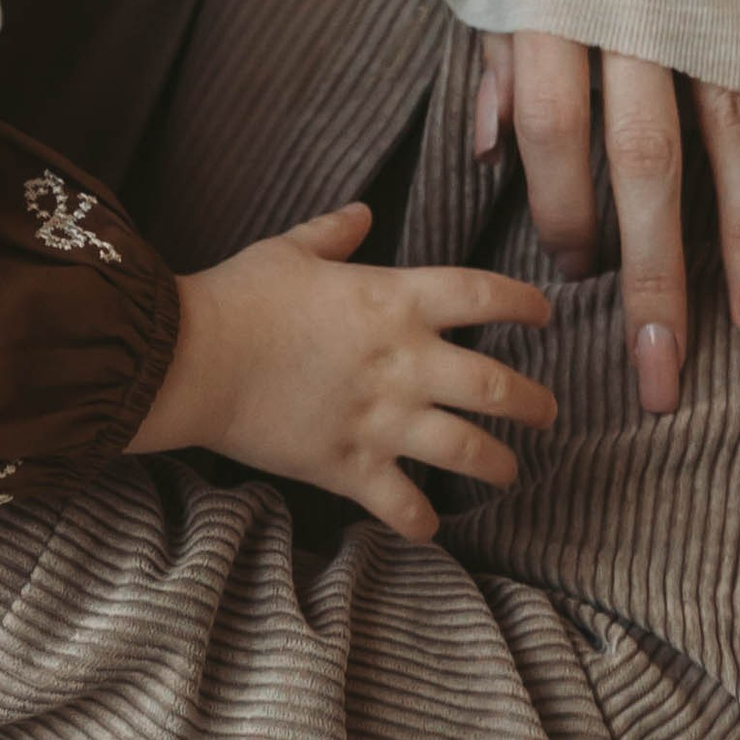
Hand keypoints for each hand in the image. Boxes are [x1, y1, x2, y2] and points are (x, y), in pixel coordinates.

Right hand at [128, 203, 555, 542]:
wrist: (192, 358)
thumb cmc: (239, 297)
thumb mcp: (289, 250)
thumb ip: (333, 233)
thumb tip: (362, 213)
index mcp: (396, 300)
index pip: (486, 295)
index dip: (526, 303)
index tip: (545, 315)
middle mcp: (405, 361)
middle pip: (499, 387)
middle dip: (535, 404)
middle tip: (548, 413)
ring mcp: (383, 419)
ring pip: (470, 452)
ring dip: (500, 467)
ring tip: (509, 473)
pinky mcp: (351, 466)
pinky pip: (404, 506)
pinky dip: (422, 522)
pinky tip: (429, 526)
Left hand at [472, 32, 739, 418]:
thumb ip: (501, 55)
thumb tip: (486, 152)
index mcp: (561, 7)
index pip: (556, 132)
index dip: (561, 207)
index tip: (573, 267)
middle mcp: (644, 17)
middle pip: (646, 164)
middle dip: (656, 278)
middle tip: (660, 376)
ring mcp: (724, 14)